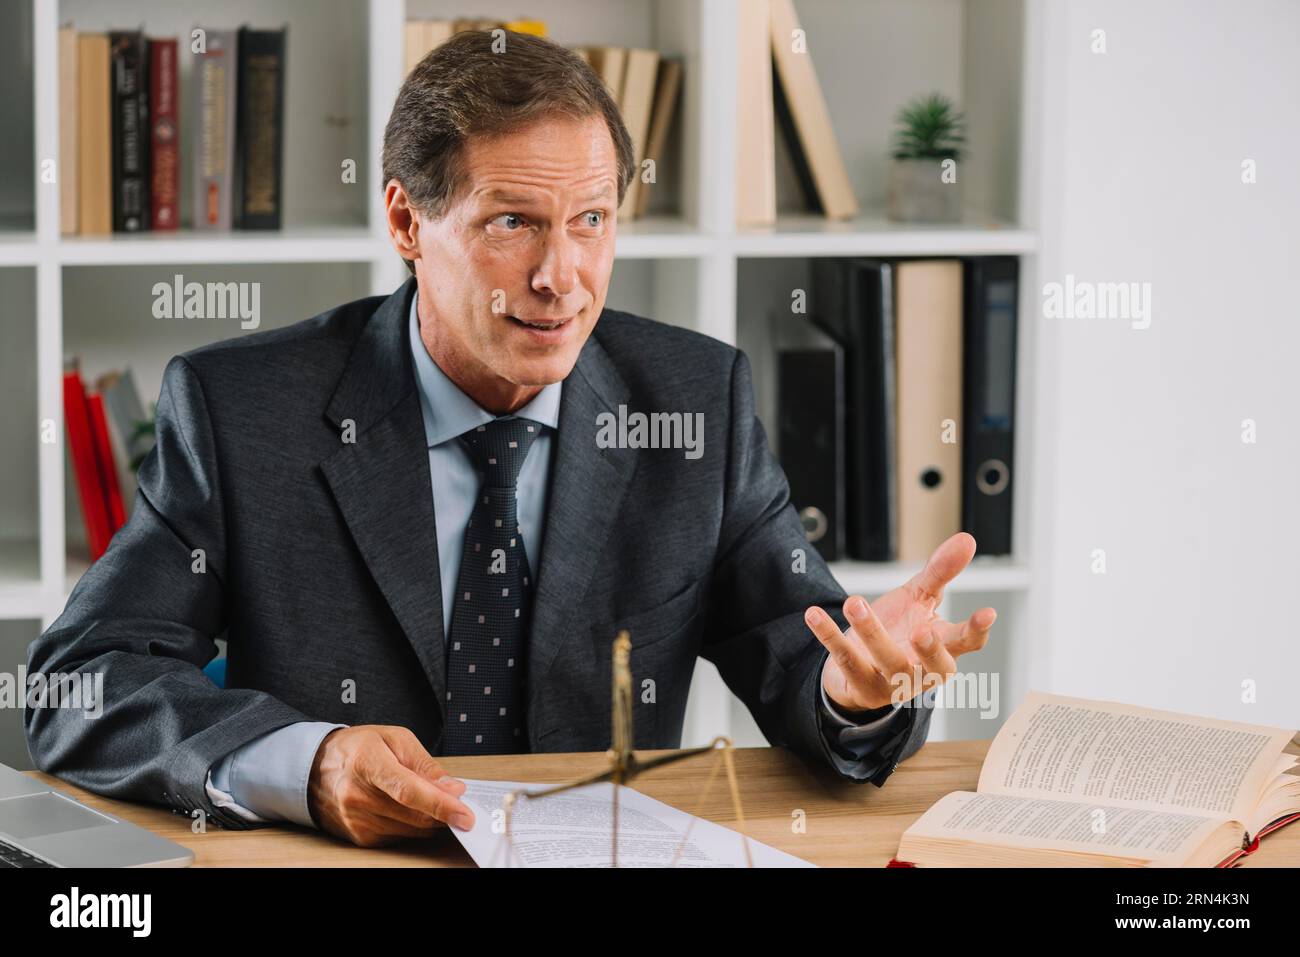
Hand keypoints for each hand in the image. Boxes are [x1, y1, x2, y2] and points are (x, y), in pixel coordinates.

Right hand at [307, 725, 475, 846]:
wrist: (316, 768)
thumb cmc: (359, 748)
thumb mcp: (396, 739)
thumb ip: (426, 765)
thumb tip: (452, 789)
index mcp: (368, 762)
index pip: (408, 790)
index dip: (440, 804)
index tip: (464, 815)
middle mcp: (357, 795)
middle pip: (414, 814)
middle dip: (442, 810)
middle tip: (453, 800)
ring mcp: (356, 820)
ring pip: (411, 829)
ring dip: (427, 817)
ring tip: (421, 796)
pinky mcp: (358, 837)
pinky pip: (400, 836)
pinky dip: (411, 824)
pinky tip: (403, 807)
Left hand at [805, 532, 995, 712]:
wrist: (859, 663)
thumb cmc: (898, 630)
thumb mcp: (919, 598)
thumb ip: (941, 571)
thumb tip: (967, 539)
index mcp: (943, 649)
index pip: (966, 643)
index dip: (977, 630)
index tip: (987, 613)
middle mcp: (922, 670)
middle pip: (935, 666)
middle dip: (930, 650)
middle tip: (921, 629)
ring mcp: (892, 682)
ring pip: (887, 661)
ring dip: (871, 633)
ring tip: (855, 603)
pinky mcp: (861, 687)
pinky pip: (845, 661)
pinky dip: (829, 637)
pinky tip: (814, 615)